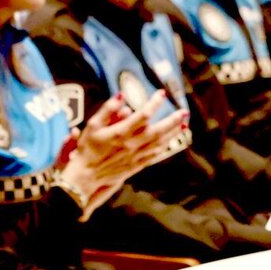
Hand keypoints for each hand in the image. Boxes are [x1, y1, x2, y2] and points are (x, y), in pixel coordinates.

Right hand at [56, 91, 187, 218]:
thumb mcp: (92, 125)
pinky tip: (171, 141)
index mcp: (121, 133)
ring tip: (184, 124)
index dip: (154, 103)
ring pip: (160, 143)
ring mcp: (136, 156)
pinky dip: (165, 147)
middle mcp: (132, 144)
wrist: (86, 176)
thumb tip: (122, 95)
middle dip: (173, 120)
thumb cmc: (87, 149)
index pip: (143, 115)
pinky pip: (155, 154)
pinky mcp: (136, 165)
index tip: (162, 93)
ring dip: (173, 133)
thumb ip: (108, 109)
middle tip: (184, 111)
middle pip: (158, 130)